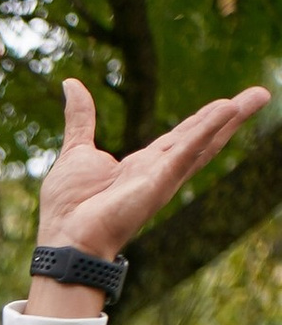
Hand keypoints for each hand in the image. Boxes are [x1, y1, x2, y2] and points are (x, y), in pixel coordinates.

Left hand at [31, 73, 270, 305]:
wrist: (64, 240)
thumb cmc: (67, 208)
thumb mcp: (76, 150)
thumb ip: (81, 118)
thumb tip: (71, 84)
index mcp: (143, 165)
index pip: (182, 136)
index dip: (206, 119)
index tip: (229, 103)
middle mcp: (159, 171)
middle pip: (202, 136)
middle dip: (231, 115)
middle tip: (261, 94)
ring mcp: (162, 178)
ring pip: (203, 142)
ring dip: (229, 119)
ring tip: (257, 97)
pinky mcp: (158, 183)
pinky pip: (186, 152)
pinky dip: (206, 132)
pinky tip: (228, 111)